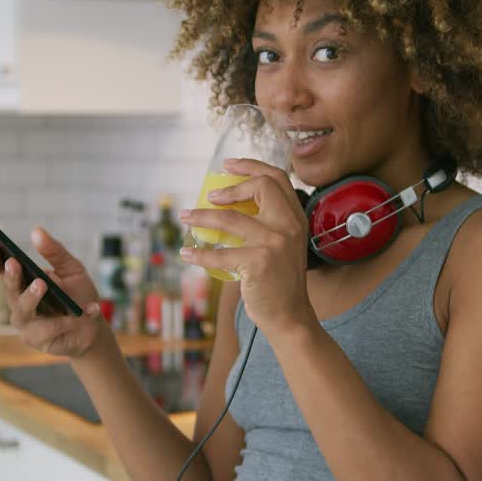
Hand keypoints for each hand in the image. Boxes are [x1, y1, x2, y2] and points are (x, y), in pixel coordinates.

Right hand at [0, 226, 106, 358]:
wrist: (92, 327)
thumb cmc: (78, 295)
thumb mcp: (72, 268)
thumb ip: (55, 251)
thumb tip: (36, 231)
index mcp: (22, 280)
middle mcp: (18, 300)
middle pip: (8, 288)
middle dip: (10, 275)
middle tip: (13, 263)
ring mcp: (25, 321)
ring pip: (22, 310)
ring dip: (31, 297)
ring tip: (42, 284)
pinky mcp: (35, 339)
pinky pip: (44, 330)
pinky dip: (62, 321)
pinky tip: (78, 315)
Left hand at [179, 157, 315, 334]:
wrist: (289, 316)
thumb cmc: (280, 281)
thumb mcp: (284, 246)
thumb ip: (268, 224)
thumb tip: (226, 206)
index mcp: (295, 218)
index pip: (277, 178)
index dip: (251, 165)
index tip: (228, 164)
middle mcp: (288, 226)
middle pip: (260, 187)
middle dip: (230, 187)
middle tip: (209, 196)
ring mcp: (274, 243)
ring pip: (229, 218)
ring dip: (201, 216)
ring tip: (185, 217)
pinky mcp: (258, 263)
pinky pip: (219, 254)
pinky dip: (198, 253)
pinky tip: (186, 253)